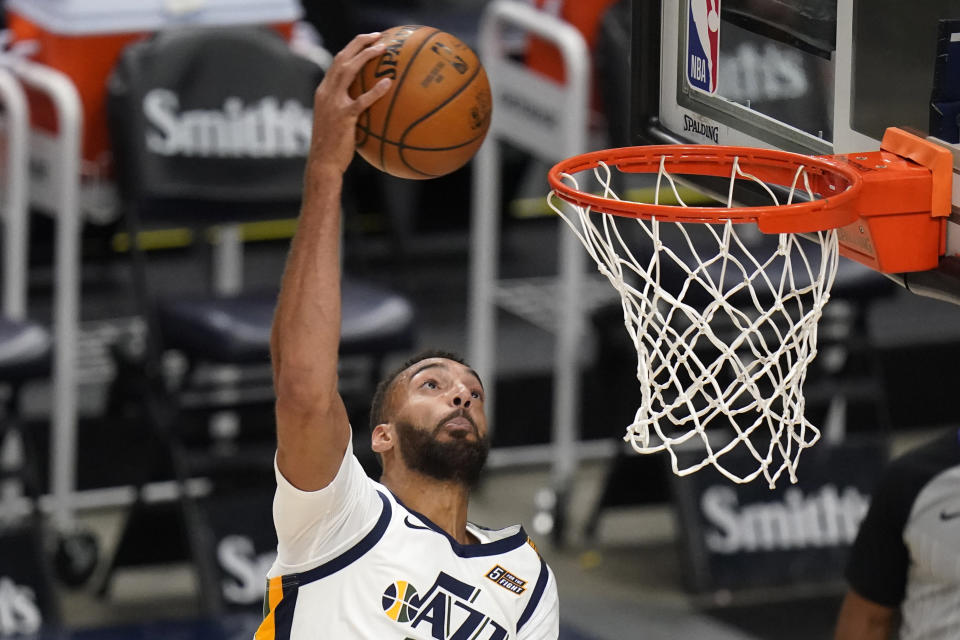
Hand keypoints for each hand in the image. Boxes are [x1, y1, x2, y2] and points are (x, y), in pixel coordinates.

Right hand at [308, 33, 392, 174]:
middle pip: (341, 59)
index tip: (366, 41)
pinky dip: (375, 90)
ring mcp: (333, 103)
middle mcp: (326, 93)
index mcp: (323, 92)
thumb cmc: (333, 147)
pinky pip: (361, 100)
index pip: (336, 63)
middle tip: (377, 36)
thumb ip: (347, 108)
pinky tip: (388, 83)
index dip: (351, 49)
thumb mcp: (336, 122)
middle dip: (358, 43)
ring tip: (383, 48)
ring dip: (365, 56)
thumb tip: (369, 105)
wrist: (322, 163)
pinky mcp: (343, 117)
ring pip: (348, 71)